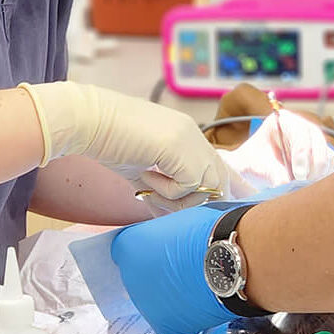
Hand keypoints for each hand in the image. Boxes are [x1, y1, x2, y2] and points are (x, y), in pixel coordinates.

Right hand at [19, 81, 248, 212]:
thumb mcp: (142, 168)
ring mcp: (189, 139)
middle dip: (195, 201)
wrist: (88, 121)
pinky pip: (188, 185)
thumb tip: (169, 213)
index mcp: (187, 135)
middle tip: (157, 196)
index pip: (219, 164)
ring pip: (207, 186)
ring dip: (178, 198)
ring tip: (149, 185)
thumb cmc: (108, 142)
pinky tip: (145, 174)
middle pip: (218, 180)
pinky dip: (166, 190)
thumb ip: (163, 186)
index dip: (233, 184)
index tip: (246, 198)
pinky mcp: (180, 147)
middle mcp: (194, 135)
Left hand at [110, 203, 235, 333]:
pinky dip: (184, 323)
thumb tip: (170, 243)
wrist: (228, 261)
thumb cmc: (208, 234)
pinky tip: (199, 311)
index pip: (124, 251)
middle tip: (183, 272)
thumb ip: (164, 235)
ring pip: (155, 304)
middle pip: (139, 280)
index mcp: (129, 247)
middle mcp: (130, 277)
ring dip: (170, 300)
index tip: (159, 254)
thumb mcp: (178, 222)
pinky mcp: (166, 327)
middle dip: (157, 277)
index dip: (145, 253)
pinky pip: (172, 328)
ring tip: (197, 290)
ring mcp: (146, 305)